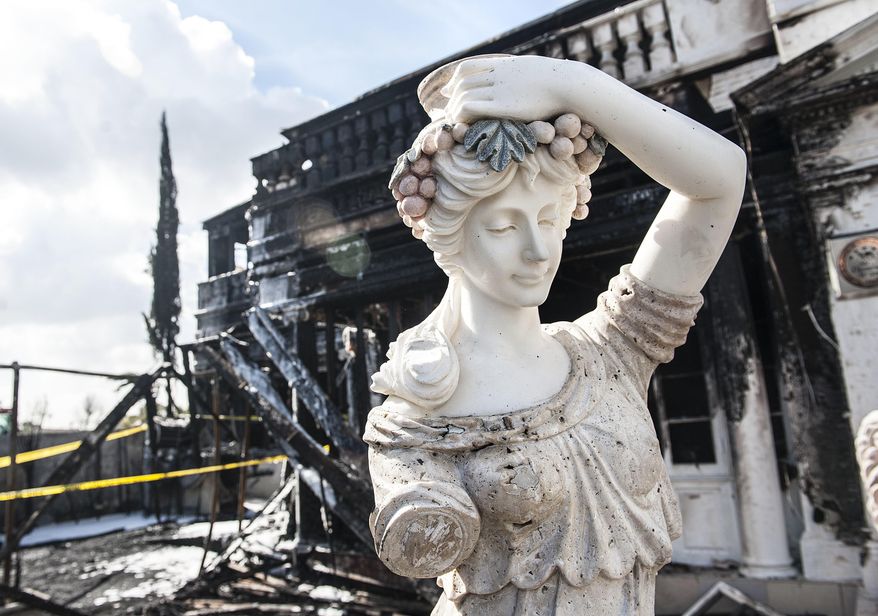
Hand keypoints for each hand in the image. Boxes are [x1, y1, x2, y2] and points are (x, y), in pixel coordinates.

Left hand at [441, 55, 577, 123]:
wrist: (569, 84)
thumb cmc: (560, 81)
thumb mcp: (535, 71)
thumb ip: (520, 73)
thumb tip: (521, 73)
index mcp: (504, 65)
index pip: (468, 68)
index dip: (455, 80)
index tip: (449, 90)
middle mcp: (497, 75)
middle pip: (462, 83)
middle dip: (451, 97)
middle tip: (448, 112)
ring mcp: (499, 89)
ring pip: (463, 95)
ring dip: (454, 109)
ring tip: (454, 122)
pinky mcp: (502, 106)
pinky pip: (470, 106)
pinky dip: (461, 115)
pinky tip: (463, 124)